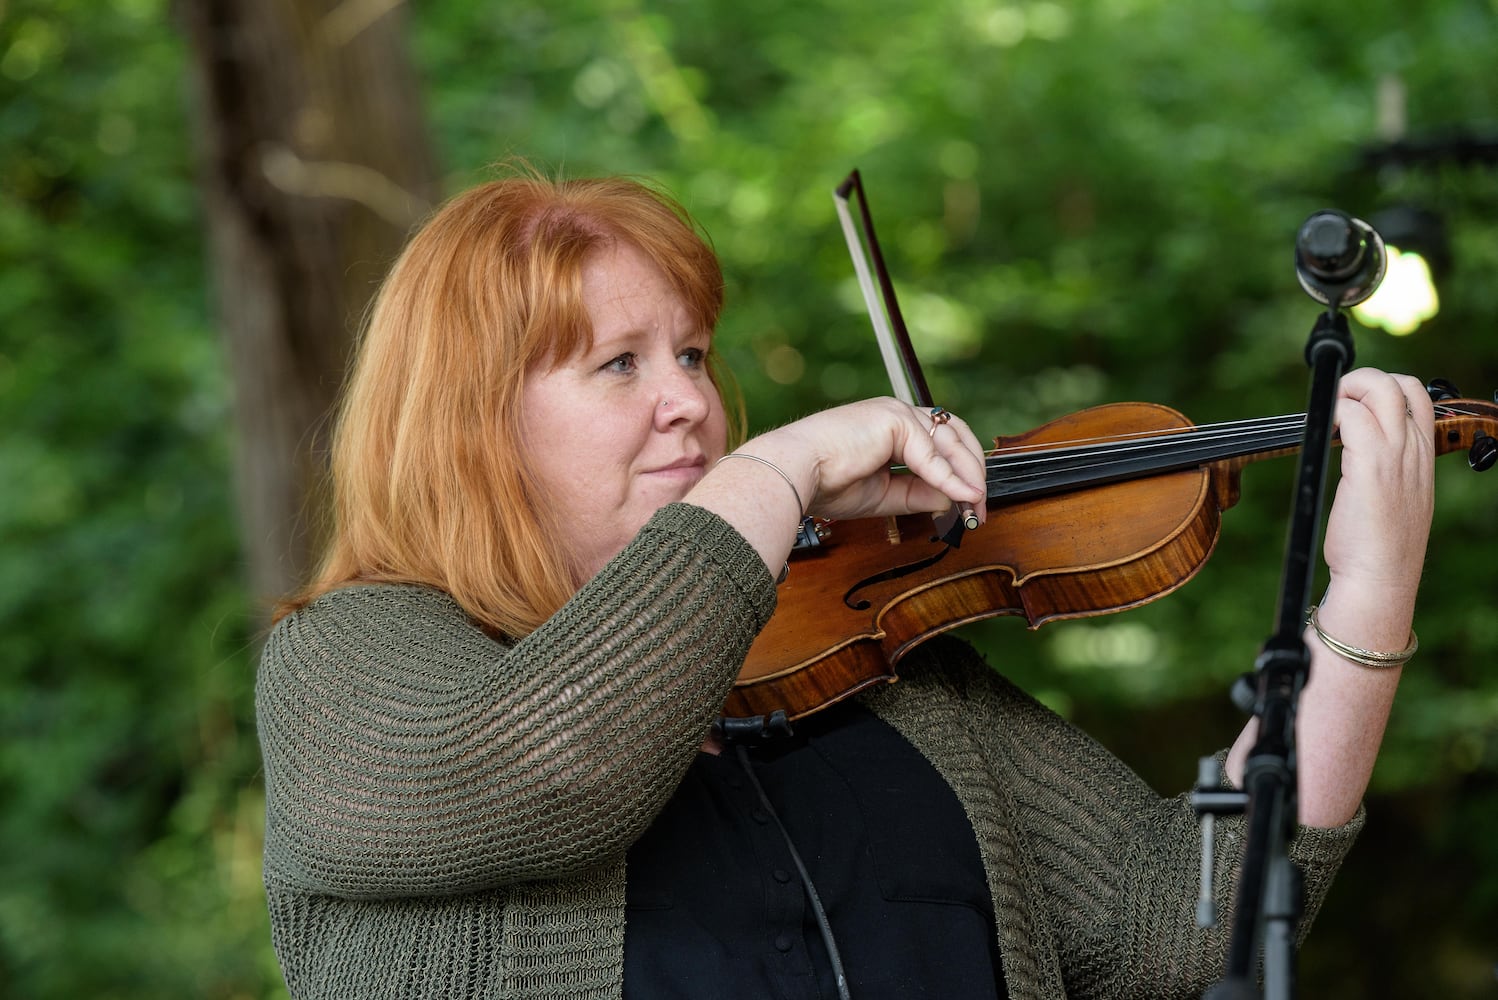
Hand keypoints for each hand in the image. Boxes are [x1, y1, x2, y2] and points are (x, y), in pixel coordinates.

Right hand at [756, 397, 988, 522]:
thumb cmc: (823, 483)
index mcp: (889, 428)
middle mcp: (896, 414)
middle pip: (954, 435)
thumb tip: (955, 499)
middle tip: (980, 506)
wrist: (793, 474)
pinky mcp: (894, 419)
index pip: (940, 442)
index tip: (970, 503)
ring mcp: (896, 412)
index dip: (960, 471)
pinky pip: (931, 454)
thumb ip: (919, 494)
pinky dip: (950, 478)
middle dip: (973, 470)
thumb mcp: (883, 496)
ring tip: (975, 505)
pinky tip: (962, 496)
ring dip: (968, 475)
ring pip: (949, 441)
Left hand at [1322, 368, 1434, 602]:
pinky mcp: (1371, 467)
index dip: (1383, 388)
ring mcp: (1397, 457)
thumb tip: (1356, 454)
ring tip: (1329, 411)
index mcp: (1423, 457)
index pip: (1417, 398)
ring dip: (1348, 389)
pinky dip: (1335, 410)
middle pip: (1402, 384)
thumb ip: (1384, 472)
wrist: (1381, 580)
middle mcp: (1415, 451)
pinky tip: (1321, 426)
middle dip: (1364, 379)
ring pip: (1381, 390)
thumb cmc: (1378, 549)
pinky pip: (1354, 416)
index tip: (1353, 402)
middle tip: (1337, 400)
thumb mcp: (1393, 501)